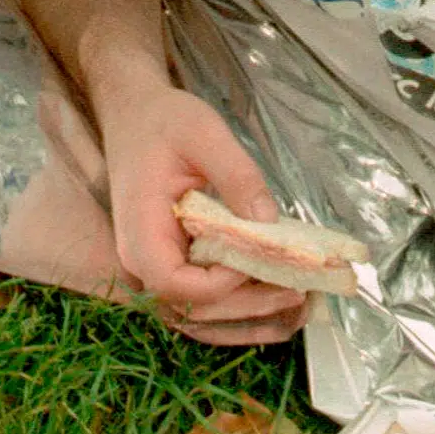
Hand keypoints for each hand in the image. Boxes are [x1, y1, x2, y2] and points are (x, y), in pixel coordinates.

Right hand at [98, 77, 308, 346]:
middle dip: (247, 306)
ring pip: (197, 314)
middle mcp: (140, 259)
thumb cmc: (164, 122)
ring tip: (296, 304)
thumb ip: (236, 175)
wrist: (135, 117)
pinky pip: (200, 300)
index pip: (174, 282)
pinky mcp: (172, 262)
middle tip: (299, 291)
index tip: (257, 256)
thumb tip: (268, 219)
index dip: (218, 283)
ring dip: (245, 316)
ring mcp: (154, 266)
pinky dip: (235, 308)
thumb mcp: (203, 134)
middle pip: (191, 308)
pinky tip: (273, 305)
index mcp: (141, 230)